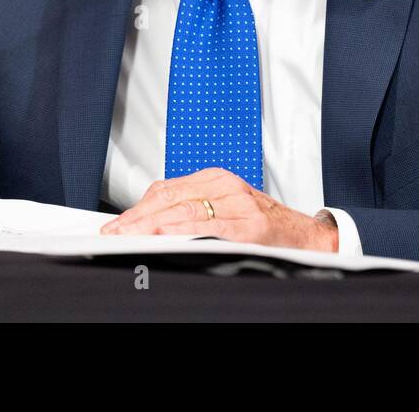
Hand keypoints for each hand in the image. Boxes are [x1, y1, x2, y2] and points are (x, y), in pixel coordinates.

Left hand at [100, 167, 337, 251]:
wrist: (305, 237)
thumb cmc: (264, 226)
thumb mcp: (226, 209)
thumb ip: (194, 211)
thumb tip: (151, 225)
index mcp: (217, 180)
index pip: (166, 189)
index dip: (137, 207)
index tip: (115, 224)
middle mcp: (225, 186)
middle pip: (170, 197)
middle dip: (137, 217)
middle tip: (113, 233)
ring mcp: (238, 204)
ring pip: (184, 209)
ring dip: (152, 224)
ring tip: (129, 237)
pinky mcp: (248, 225)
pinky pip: (208, 226)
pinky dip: (183, 230)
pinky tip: (165, 236)